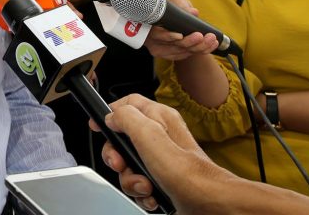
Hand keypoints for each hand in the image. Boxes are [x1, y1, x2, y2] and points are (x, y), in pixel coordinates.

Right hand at [90, 94, 225, 212]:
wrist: (210, 205)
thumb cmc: (189, 174)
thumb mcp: (150, 136)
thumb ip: (126, 119)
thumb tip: (111, 116)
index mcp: (159, 118)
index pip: (128, 104)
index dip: (110, 114)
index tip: (99, 127)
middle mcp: (161, 136)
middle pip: (122, 139)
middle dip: (117, 157)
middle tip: (122, 165)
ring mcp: (161, 159)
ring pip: (129, 165)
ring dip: (130, 179)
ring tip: (145, 185)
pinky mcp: (162, 178)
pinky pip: (139, 181)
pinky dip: (141, 192)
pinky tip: (151, 194)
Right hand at [142, 0, 219, 59]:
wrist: (171, 19)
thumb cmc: (170, 10)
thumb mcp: (175, 3)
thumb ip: (182, 5)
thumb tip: (193, 12)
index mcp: (151, 28)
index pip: (157, 34)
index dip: (168, 36)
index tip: (179, 35)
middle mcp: (155, 42)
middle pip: (173, 45)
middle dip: (189, 42)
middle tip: (201, 36)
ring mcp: (164, 50)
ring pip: (183, 52)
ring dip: (199, 47)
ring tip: (211, 39)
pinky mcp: (173, 55)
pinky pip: (188, 55)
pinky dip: (201, 51)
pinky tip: (211, 45)